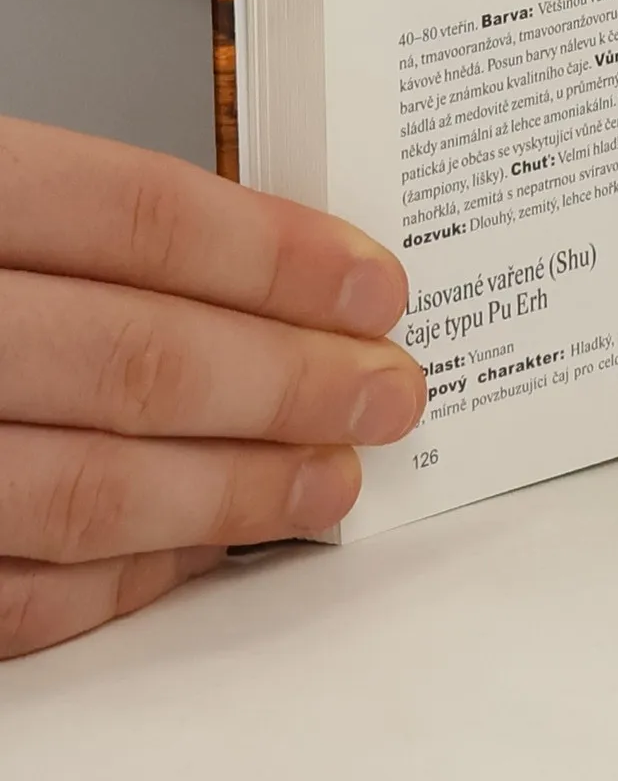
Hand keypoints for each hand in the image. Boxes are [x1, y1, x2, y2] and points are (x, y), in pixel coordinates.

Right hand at [0, 116, 424, 656]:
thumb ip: (94, 224)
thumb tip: (278, 266)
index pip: (140, 217)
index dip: (277, 257)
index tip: (376, 288)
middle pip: (137, 358)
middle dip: (290, 384)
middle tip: (386, 394)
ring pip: (86, 488)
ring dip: (233, 493)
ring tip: (329, 482)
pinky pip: (6, 594)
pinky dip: (119, 579)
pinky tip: (198, 551)